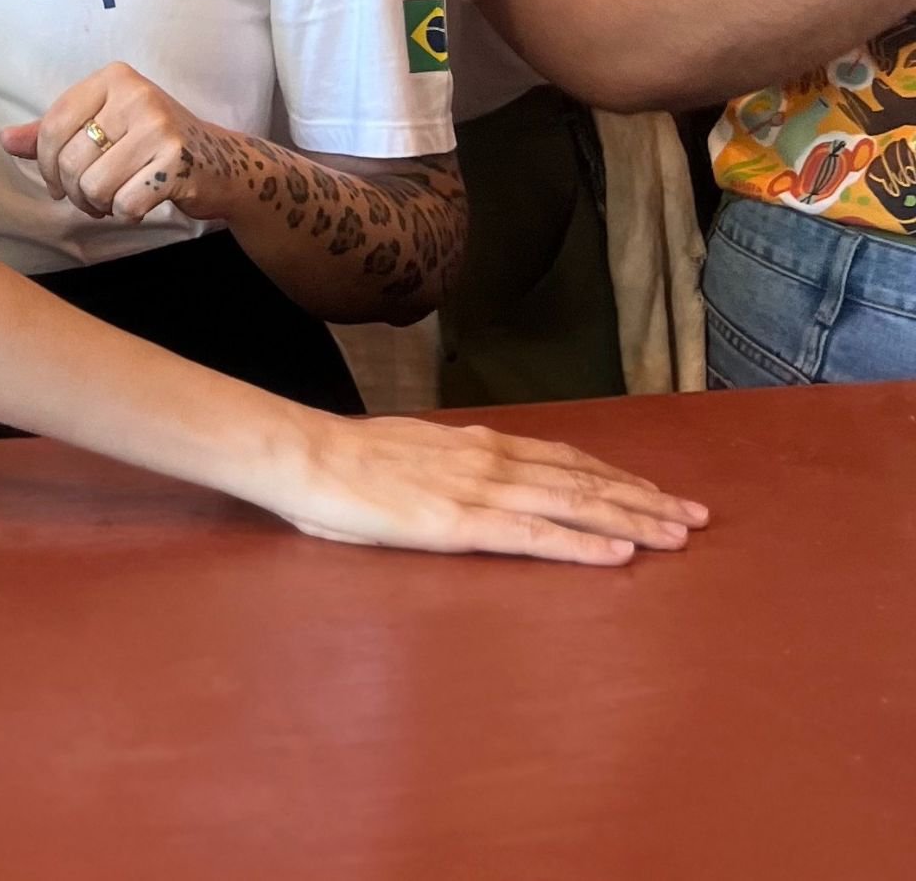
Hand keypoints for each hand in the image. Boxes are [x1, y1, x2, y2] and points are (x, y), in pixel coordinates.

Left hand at [2, 63, 221, 224]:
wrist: (221, 162)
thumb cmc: (152, 143)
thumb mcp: (104, 125)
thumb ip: (54, 132)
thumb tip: (5, 140)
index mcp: (113, 77)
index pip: (51, 126)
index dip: (44, 165)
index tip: (56, 183)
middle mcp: (136, 94)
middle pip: (69, 160)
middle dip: (74, 192)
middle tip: (93, 196)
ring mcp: (159, 125)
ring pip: (94, 186)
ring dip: (100, 205)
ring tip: (116, 198)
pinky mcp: (178, 161)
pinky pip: (125, 203)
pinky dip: (128, 212)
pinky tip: (142, 200)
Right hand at [263, 407, 708, 566]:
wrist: (306, 456)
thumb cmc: (347, 465)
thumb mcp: (412, 456)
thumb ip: (452, 468)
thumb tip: (475, 479)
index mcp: (479, 446)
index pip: (565, 460)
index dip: (616, 476)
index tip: (659, 492)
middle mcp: (491, 460)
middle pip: (583, 480)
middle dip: (644, 499)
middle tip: (696, 518)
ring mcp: (479, 491)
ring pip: (572, 504)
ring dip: (631, 519)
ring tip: (677, 534)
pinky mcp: (461, 524)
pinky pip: (535, 536)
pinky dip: (583, 545)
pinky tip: (619, 554)